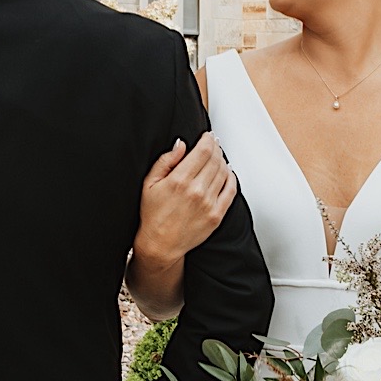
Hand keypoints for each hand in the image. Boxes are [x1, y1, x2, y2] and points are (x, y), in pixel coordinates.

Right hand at [134, 134, 236, 264]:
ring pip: (224, 172)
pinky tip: (227, 173)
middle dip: (215, 148)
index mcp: (179, 180)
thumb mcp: (149, 183)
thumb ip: (166, 161)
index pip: (203, 151)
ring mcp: (209, 204)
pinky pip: (231, 191)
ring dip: (222, 161)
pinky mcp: (217, 215)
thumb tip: (181, 144)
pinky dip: (231, 178)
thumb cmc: (153, 214)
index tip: (207, 136)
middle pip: (215, 159)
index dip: (208, 140)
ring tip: (217, 157)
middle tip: (213, 144)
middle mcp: (196, 191)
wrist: (161, 244)